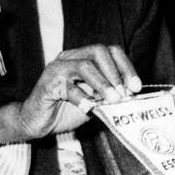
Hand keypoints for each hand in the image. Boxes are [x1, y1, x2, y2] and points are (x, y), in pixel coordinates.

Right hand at [13, 43, 140, 139]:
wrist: (38, 123)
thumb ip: (110, 96)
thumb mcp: (95, 101)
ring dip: (102, 84)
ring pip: (84, 66)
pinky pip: (67, 87)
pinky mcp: (47, 84)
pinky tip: (88, 109)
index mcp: (83, 58)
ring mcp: (57, 69)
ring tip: (112, 100)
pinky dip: (81, 98)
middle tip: (123, 94)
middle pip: (98, 51)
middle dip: (115, 73)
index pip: (110, 51)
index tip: (136, 87)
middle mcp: (70, 58)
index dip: (126, 67)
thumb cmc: (66, 110)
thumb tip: (132, 96)